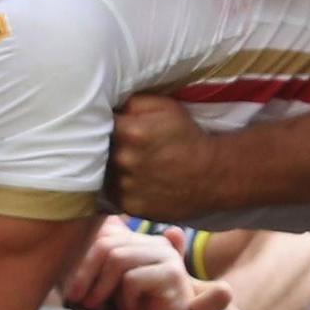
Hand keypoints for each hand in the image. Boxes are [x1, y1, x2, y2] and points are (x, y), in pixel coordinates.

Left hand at [61, 216, 197, 309]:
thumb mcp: (108, 285)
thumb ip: (95, 263)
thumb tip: (65, 244)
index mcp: (139, 240)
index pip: (102, 232)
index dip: (81, 258)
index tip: (68, 286)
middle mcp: (155, 242)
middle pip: (106, 244)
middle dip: (85, 273)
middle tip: (75, 297)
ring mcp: (166, 255)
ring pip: (117, 258)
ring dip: (101, 287)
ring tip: (97, 306)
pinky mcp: (173, 274)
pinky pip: (133, 279)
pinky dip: (125, 300)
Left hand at [106, 94, 222, 221]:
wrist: (213, 175)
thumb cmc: (188, 136)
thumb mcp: (165, 106)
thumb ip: (132, 102)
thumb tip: (109, 107)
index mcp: (129, 131)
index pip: (97, 124)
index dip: (100, 124)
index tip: (105, 125)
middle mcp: (123, 160)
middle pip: (97, 151)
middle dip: (105, 147)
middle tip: (120, 146)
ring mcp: (126, 186)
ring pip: (104, 174)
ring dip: (111, 170)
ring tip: (130, 165)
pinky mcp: (131, 207)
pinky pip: (115, 195)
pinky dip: (121, 189)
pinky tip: (136, 182)